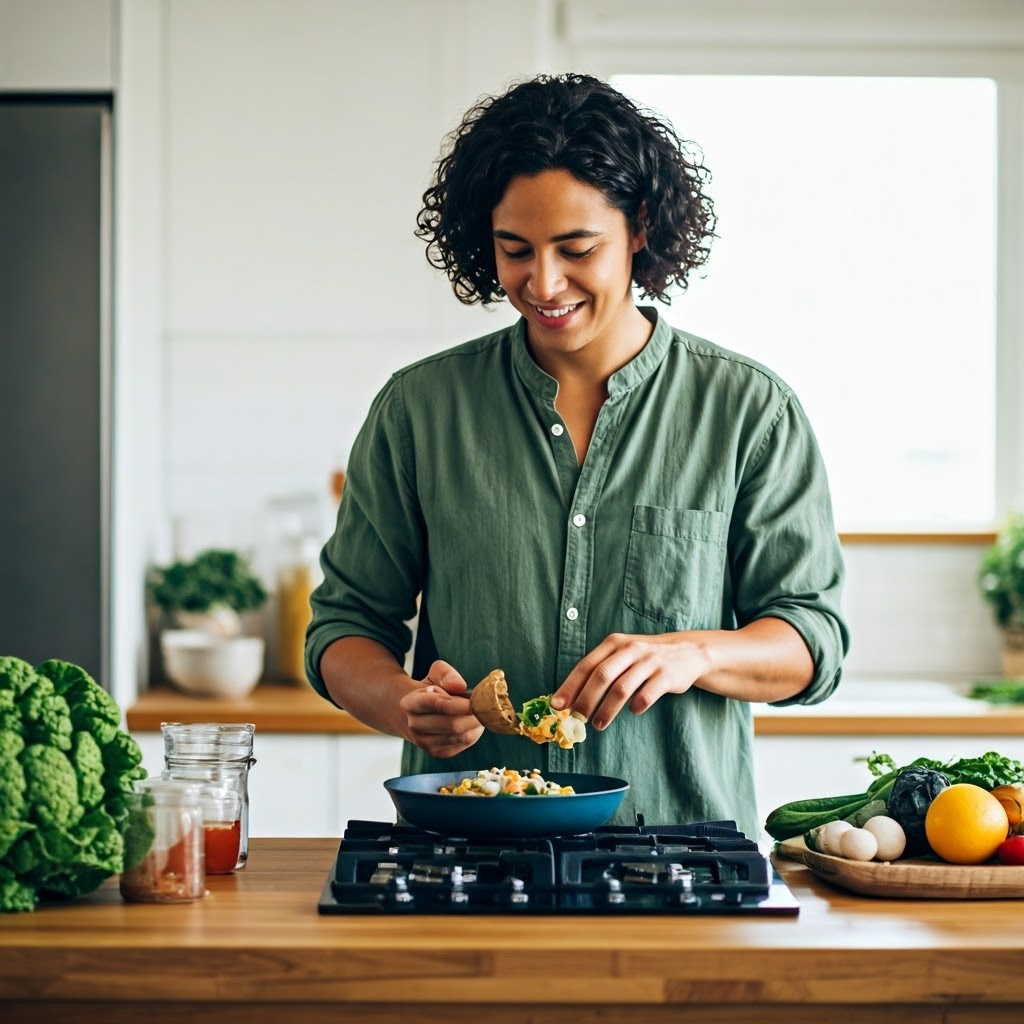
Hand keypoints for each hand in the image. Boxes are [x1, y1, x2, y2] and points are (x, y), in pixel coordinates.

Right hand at [399, 660, 483, 757]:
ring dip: (475, 726)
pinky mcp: (435, 752)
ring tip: (479, 714)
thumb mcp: (435, 674)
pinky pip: (461, 745)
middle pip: (453, 725)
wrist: (417, 712)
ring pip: (460, 737)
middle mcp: (414, 725)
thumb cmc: (431, 689)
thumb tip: (459, 686)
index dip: (461, 704)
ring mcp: (423, 742)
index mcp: (410, 703)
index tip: (475, 700)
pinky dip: (473, 734)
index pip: (439, 705)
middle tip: (483, 708)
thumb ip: (447, 674)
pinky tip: (473, 724)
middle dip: (473, 716)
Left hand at [551, 632, 709, 730]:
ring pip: (621, 688)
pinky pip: (647, 694)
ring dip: (607, 710)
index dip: (570, 686)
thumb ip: (600, 670)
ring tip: (598, 725)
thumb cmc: (645, 657)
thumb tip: (572, 699)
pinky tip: (633, 712)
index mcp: (613, 643)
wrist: (687, 651)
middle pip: (601, 676)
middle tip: (577, 719)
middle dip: (585, 700)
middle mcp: (629, 649)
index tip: (558, 705)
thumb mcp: (622, 654)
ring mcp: (649, 661)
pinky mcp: (666, 675)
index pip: (586, 665)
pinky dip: (637, 705)